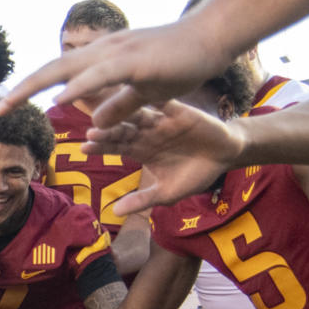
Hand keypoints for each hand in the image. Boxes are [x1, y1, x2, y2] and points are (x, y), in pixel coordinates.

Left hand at [0, 18, 231, 128]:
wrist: (213, 38)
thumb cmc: (181, 62)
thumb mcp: (144, 92)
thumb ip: (120, 105)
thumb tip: (96, 120)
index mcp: (102, 58)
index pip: (59, 73)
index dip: (33, 88)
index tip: (10, 105)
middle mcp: (102, 51)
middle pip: (52, 69)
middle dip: (21, 90)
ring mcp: (116, 52)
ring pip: (66, 69)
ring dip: (35, 87)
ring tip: (10, 104)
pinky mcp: (133, 60)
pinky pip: (99, 75)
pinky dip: (77, 87)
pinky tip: (60, 99)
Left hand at [86, 101, 245, 217]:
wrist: (224, 158)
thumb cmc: (193, 175)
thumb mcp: (167, 193)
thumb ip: (142, 199)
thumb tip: (115, 213)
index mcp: (139, 150)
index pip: (115, 147)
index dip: (101, 147)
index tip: (84, 148)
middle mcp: (146, 133)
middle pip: (123, 130)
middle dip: (108, 132)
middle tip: (92, 132)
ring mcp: (162, 121)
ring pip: (139, 116)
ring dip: (126, 116)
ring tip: (112, 116)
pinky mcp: (180, 112)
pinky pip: (166, 104)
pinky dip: (156, 101)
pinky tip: (143, 96)